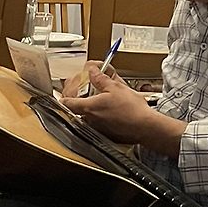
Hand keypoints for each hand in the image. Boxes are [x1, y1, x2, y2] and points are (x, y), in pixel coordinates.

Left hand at [62, 66, 183, 154]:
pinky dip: (101, 118)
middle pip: (77, 110)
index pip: (68, 103)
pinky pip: (98, 125)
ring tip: (103, 102)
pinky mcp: (106, 135)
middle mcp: (90, 120)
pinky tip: (112, 112)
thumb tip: (92, 71)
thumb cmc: (132, 109)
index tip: (62, 95)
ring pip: (88, 118)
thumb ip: (101, 79)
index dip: (64, 98)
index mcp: (89, 107)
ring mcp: (97, 129)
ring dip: (91, 110)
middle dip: (80, 102)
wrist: (145, 127)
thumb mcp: (116, 87)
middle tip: (88, 94)